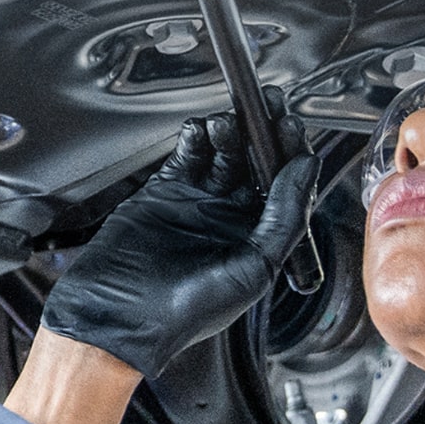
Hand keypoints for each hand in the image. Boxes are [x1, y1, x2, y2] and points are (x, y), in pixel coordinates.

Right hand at [40, 97, 319, 378]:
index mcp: (259, 241)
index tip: (291, 126)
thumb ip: (284, 216)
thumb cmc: (184, 313)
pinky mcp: (163, 193)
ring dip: (229, 133)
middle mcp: (230, 220)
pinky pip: (186, 156)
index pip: (286, 186)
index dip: (291, 154)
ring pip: (222, 154)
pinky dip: (194, 138)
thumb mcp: (254, 268)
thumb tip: (305, 169)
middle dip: (263, 132)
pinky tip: (199, 131)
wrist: (119, 319)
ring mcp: (197, 204)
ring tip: (226, 122)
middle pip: (256, 163)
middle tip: (267, 104)